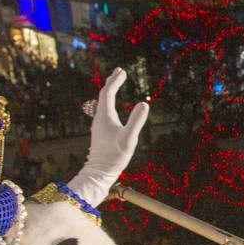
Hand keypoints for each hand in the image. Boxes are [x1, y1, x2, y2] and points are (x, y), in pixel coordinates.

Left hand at [68, 68, 150, 206]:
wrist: (99, 173)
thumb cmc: (114, 156)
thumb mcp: (129, 138)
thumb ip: (136, 121)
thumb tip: (144, 103)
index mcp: (105, 116)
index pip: (108, 92)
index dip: (115, 81)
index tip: (123, 71)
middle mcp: (99, 118)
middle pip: (103, 95)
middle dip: (111, 82)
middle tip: (119, 71)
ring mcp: (99, 125)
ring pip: (103, 103)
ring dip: (110, 91)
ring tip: (115, 83)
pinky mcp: (100, 132)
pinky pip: (104, 111)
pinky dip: (109, 102)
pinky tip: (113, 107)